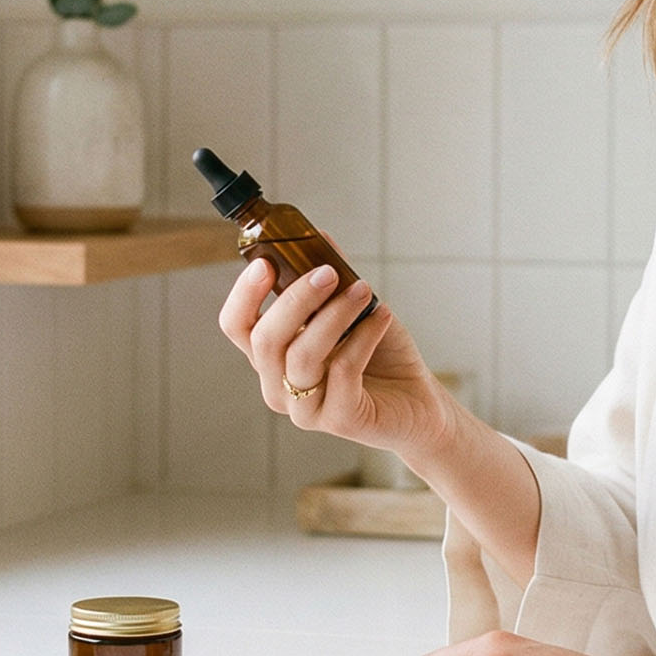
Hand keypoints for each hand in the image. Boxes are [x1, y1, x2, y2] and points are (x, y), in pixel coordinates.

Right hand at [216, 258, 449, 454]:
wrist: (419, 401)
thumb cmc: (381, 354)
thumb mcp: (352, 310)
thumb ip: (331, 278)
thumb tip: (317, 235)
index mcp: (273, 356)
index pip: (236, 326)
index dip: (244, 295)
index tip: (265, 263)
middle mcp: (279, 385)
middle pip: (264, 340)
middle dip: (295, 299)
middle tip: (328, 272)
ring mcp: (305, 408)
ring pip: (301, 356)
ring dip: (334, 315)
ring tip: (364, 291)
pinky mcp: (339, 420)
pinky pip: (342, 371)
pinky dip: (363, 337)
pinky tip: (382, 317)